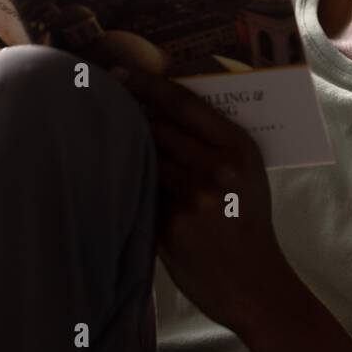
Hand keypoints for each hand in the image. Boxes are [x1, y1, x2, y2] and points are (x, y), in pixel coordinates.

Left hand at [111, 65, 292, 336]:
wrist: (253, 280)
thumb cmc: (247, 221)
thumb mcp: (248, 174)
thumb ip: (217, 144)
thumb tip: (165, 109)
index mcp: (240, 148)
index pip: (185, 104)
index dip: (147, 84)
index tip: (119, 71)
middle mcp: (218, 168)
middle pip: (158, 126)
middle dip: (130, 113)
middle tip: (101, 96)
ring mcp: (194, 197)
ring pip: (144, 157)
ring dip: (123, 146)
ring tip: (99, 132)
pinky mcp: (171, 224)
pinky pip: (141, 191)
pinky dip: (128, 182)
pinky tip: (115, 177)